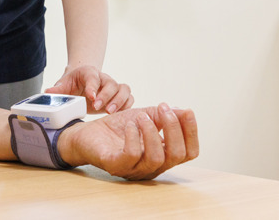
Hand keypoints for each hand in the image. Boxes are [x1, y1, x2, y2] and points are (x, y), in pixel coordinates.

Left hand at [46, 65, 132, 113]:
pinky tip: (118, 114)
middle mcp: (103, 78)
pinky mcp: (119, 96)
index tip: (91, 97)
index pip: (93, 77)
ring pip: (123, 89)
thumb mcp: (64, 85)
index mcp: (89, 73)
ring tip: (109, 112)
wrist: (82, 82)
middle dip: (106, 97)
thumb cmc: (73, 84)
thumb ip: (57, 89)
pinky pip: (129, 97)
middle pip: (111, 84)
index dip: (93, 87)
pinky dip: (126, 105)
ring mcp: (113, 86)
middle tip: (98, 108)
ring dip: (119, 101)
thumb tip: (48, 92)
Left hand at [57, 103, 198, 179]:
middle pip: (177, 155)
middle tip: (163, 109)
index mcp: (162, 156)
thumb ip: (163, 116)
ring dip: (152, 131)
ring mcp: (134, 169)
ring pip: (156, 158)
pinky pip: (132, 155)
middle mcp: (151, 166)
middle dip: (174, 129)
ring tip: (142, 116)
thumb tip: (183, 111)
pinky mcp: (116, 165)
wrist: (86, 133)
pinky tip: (130, 125)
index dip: (191, 132)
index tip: (186, 110)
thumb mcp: (144, 117)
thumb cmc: (117, 128)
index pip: (189, 152)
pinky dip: (134, 137)